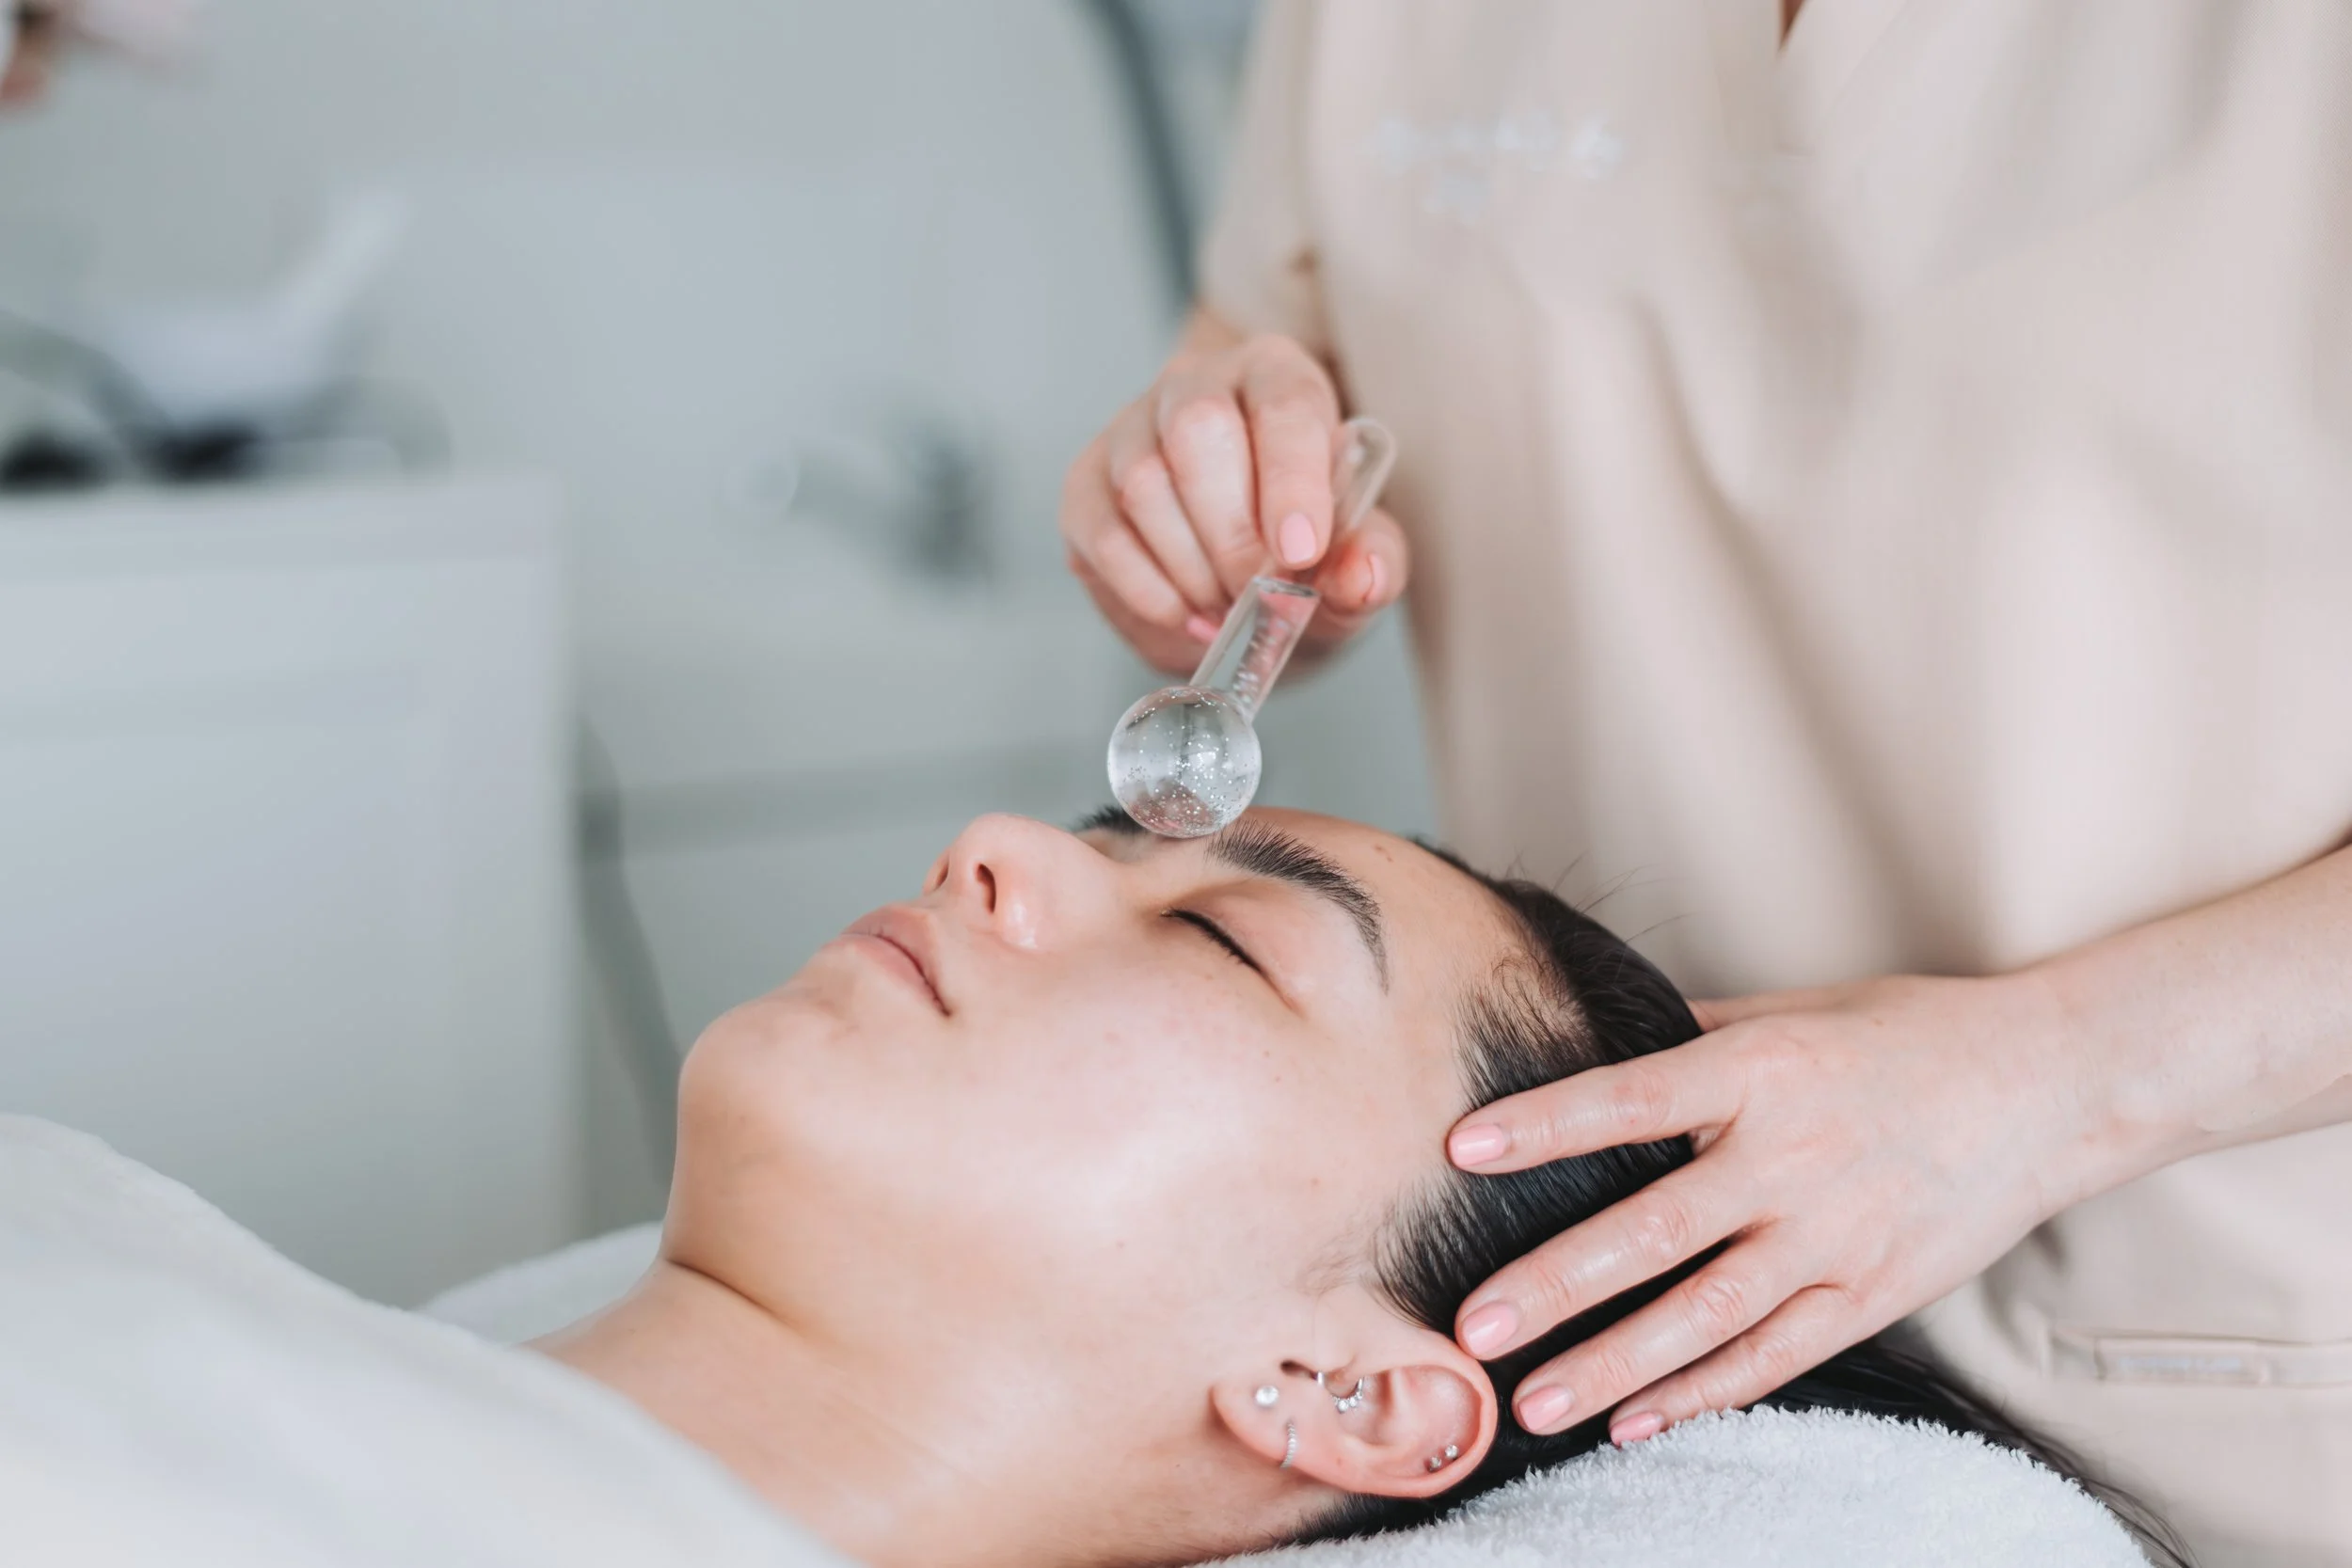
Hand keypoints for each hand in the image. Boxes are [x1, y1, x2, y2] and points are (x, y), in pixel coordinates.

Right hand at [1060, 321, 1409, 674]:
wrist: (1242, 562)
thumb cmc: (1304, 540)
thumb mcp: (1354, 552)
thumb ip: (1372, 560)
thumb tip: (1360, 575)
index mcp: (1276, 374)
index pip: (1283, 405)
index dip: (1291, 479)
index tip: (1301, 551)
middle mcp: (1195, 384)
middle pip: (1197, 428)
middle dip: (1232, 532)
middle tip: (1259, 593)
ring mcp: (1129, 430)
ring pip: (1143, 484)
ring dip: (1191, 568)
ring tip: (1227, 608)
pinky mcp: (1084, 486)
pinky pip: (1101, 534)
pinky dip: (1147, 590)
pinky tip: (1187, 614)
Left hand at [1444, 972, 2112, 1442]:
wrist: (2055, 1082)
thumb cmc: (1910, 1033)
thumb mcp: (1796, 1009)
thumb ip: (1693, 1032)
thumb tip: (1587, 1026)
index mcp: (1763, 1069)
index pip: (1633, 1098)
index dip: (1547, 1125)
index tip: (1463, 1146)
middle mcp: (1795, 1156)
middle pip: (1656, 1231)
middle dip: (1558, 1285)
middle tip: (1474, 1328)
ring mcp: (1837, 1235)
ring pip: (1708, 1315)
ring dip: (1615, 1365)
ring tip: (1536, 1405)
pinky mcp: (1874, 1293)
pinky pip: (1775, 1356)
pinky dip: (1703, 1395)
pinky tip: (1635, 1422)